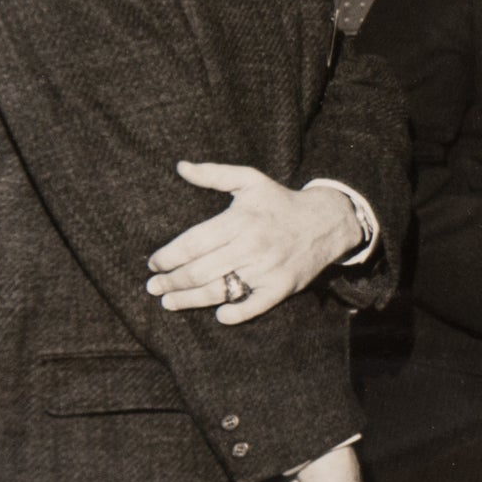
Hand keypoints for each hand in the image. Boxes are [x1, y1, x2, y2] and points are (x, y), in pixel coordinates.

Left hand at [146, 163, 362, 322]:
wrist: (328, 222)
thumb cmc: (281, 202)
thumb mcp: (250, 181)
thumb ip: (213, 174)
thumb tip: (180, 166)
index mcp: (239, 220)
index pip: (192, 243)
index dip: (168, 256)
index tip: (153, 264)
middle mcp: (251, 246)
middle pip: (199, 270)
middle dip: (170, 281)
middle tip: (153, 286)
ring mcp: (267, 269)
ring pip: (219, 290)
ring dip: (189, 299)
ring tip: (169, 302)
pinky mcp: (282, 287)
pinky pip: (254, 306)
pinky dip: (235, 313)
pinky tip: (220, 315)